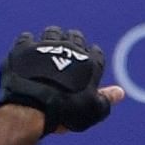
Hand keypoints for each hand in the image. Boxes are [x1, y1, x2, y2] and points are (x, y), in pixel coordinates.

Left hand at [0, 27, 116, 132]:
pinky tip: (27, 52)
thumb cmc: (67, 111)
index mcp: (89, 62)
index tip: (86, 64)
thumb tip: (120, 92)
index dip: (91, 57)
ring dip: (52, 38)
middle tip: (67, 51)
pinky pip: (27, 38)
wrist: (34, 106)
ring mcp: (46, 46)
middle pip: (75, 37)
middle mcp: (70, 48)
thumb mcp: (92, 111)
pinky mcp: (24, 48)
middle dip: (73, 42)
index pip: (95, 53)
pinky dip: (28, 43)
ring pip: (52, 33)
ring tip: (48, 48)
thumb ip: (106, 99)